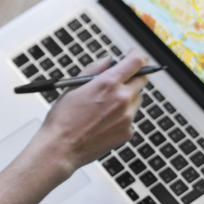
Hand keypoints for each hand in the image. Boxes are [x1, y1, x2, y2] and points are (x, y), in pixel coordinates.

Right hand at [38, 52, 147, 174]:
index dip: (137, 55)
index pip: (136, 62)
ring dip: (127, 97)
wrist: (61, 148)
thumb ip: (94, 69)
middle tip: (119, 81)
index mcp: (108, 83)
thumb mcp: (73, 86)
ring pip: (136, 99)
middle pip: (142, 80)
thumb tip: (107, 61)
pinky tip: (104, 121)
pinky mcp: (127, 132)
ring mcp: (127, 117)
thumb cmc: (63, 120)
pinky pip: (131, 118)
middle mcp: (122, 98)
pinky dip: (122, 116)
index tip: (134, 56)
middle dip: (132, 77)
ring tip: (104, 106)